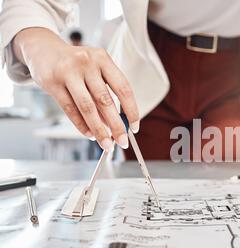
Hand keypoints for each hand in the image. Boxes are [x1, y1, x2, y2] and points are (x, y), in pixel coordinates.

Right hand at [13, 27, 139, 150]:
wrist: (43, 49)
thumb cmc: (76, 64)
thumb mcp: (95, 70)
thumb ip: (106, 92)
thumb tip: (116, 124)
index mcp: (103, 58)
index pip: (123, 88)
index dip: (131, 110)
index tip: (135, 127)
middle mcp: (87, 63)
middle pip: (105, 101)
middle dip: (116, 125)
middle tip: (122, 142)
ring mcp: (68, 72)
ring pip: (87, 107)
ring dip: (99, 129)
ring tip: (106, 143)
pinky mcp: (52, 83)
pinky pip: (69, 109)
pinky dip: (81, 125)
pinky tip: (89, 134)